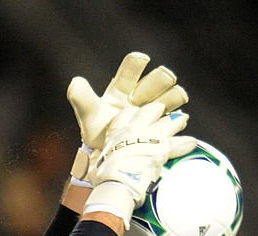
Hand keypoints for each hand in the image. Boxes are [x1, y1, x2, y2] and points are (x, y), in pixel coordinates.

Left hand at [68, 52, 187, 152]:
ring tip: (180, 95)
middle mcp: (139, 98)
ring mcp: (151, 113)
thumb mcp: (89, 116)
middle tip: (167, 77)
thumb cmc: (97, 131)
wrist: (107, 154)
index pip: (128, 73)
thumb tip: (75, 82)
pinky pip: (170, 123)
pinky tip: (182, 121)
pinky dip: (177, 122)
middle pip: (152, 84)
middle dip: (160, 80)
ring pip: (166, 100)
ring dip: (174, 97)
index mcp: (121, 90)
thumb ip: (83, 99)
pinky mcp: (159, 129)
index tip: (141, 58)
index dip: (134, 65)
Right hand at [84, 101, 194, 227]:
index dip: (133, 112)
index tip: (137, 111)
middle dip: (156, 110)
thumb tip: (95, 171)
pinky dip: (185, 144)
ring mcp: (150, 137)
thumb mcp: (97, 166)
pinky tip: (192, 142)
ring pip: (166, 124)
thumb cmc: (104, 178)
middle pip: (148, 112)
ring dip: (175, 121)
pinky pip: (177, 144)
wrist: (117, 184)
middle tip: (162, 108)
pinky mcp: (163, 149)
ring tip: (182, 118)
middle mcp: (134, 129)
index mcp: (117, 131)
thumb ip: (101, 163)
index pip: (126, 114)